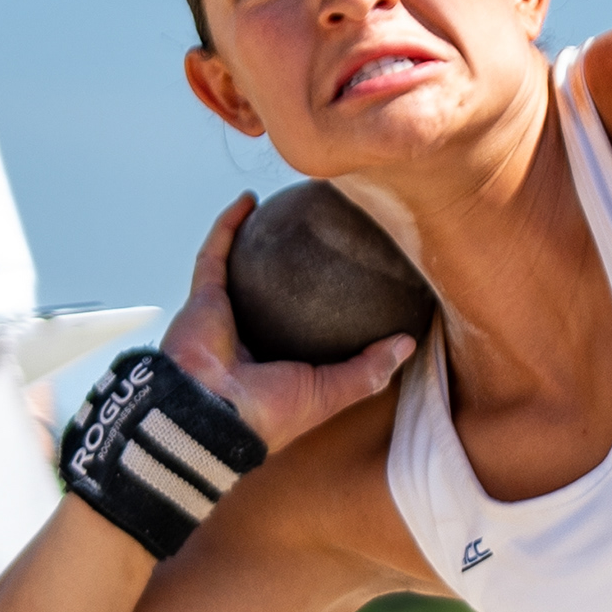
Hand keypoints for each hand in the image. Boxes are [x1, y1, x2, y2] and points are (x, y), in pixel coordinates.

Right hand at [157, 199, 416, 459]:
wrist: (211, 412)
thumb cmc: (269, 413)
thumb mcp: (332, 392)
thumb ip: (368, 369)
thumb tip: (408, 342)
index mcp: (275, 367)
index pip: (300, 332)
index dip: (321, 309)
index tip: (350, 282)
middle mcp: (248, 339)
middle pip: (268, 295)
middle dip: (287, 269)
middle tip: (316, 239)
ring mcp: (222, 316)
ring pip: (238, 267)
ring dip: (254, 237)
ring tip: (282, 210)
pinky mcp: (202, 297)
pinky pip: (216, 253)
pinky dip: (229, 224)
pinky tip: (250, 199)